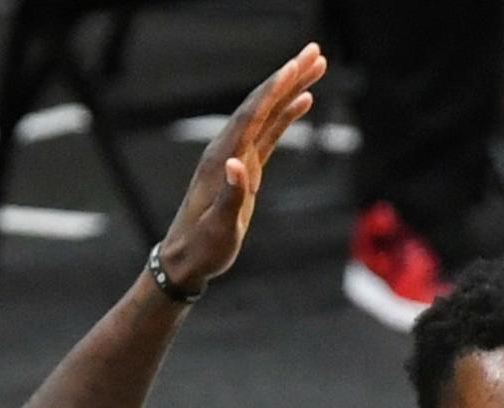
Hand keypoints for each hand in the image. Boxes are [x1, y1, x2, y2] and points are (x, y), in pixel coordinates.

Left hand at [155, 43, 327, 289]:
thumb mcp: (219, 227)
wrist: (187, 258)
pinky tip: (304, 101)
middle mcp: (228, 149)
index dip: (272, 90)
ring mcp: (236, 156)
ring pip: (268, 114)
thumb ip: (231, 195)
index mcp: (222, 159)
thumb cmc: (203, 247)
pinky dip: (286, 114)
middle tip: (315, 52)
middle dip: (288, 77)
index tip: (294, 67)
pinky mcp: (244, 167)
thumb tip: (238, 164)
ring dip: (291, 89)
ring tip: (316, 66)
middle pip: (261, 104)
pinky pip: (269, 133)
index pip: (251, 115)